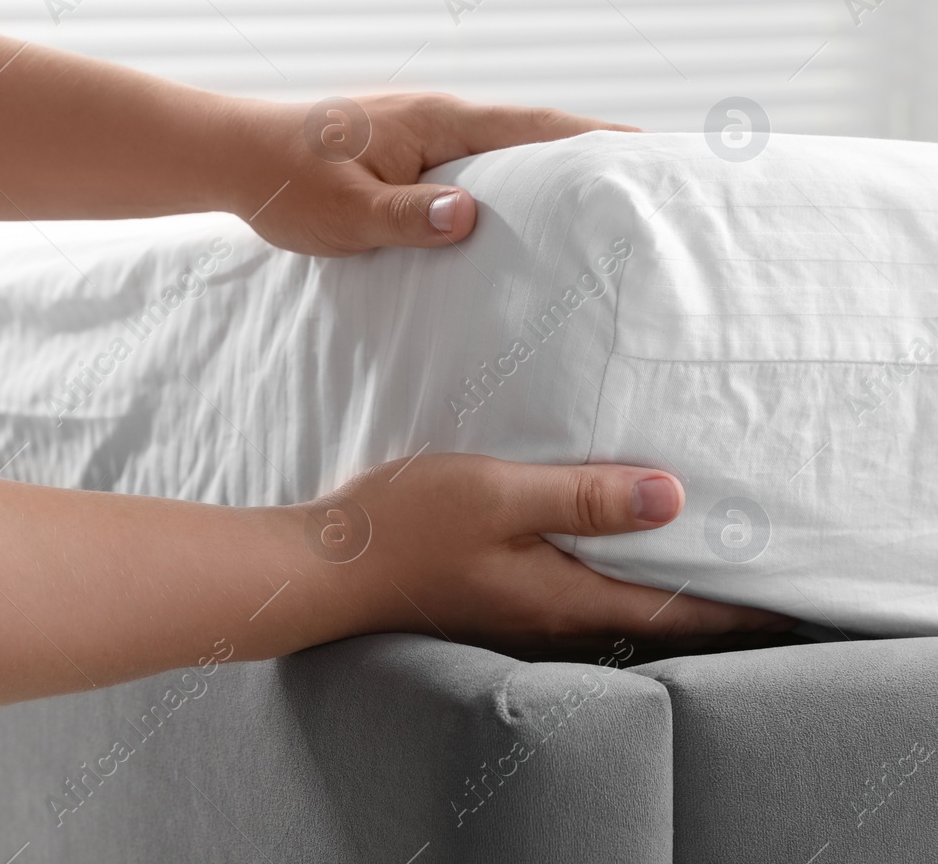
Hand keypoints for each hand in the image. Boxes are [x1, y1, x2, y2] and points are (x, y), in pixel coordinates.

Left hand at [234, 93, 636, 256]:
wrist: (229, 157)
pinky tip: (516, 220)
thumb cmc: (282, 182)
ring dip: (545, 174)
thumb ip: (408, 217)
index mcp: (434, 122)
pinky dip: (502, 187)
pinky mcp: (402, 156)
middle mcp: (436, 119)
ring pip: (499, 155)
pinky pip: (468, 170)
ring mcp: (420, 135)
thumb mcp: (345, 212)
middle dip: (587, 156)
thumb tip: (472, 217)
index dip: (595, 138)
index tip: (653, 149)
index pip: (533, 127)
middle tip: (647, 185)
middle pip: (529, 136)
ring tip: (599, 208)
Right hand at [311, 453, 794, 654]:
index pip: (674, 613)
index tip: (789, 596)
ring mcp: (522, 611)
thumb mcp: (497, 494)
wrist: (324, 563)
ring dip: (659, 579)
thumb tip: (670, 496)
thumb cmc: (403, 526)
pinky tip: (607, 538)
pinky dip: (611, 566)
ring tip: (698, 548)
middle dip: (708, 592)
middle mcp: (552, 617)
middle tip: (757, 561)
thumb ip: (581, 496)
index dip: (737, 606)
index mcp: (563, 598)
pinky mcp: (497, 595)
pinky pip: (576, 586)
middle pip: (651, 614)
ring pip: (613, 600)